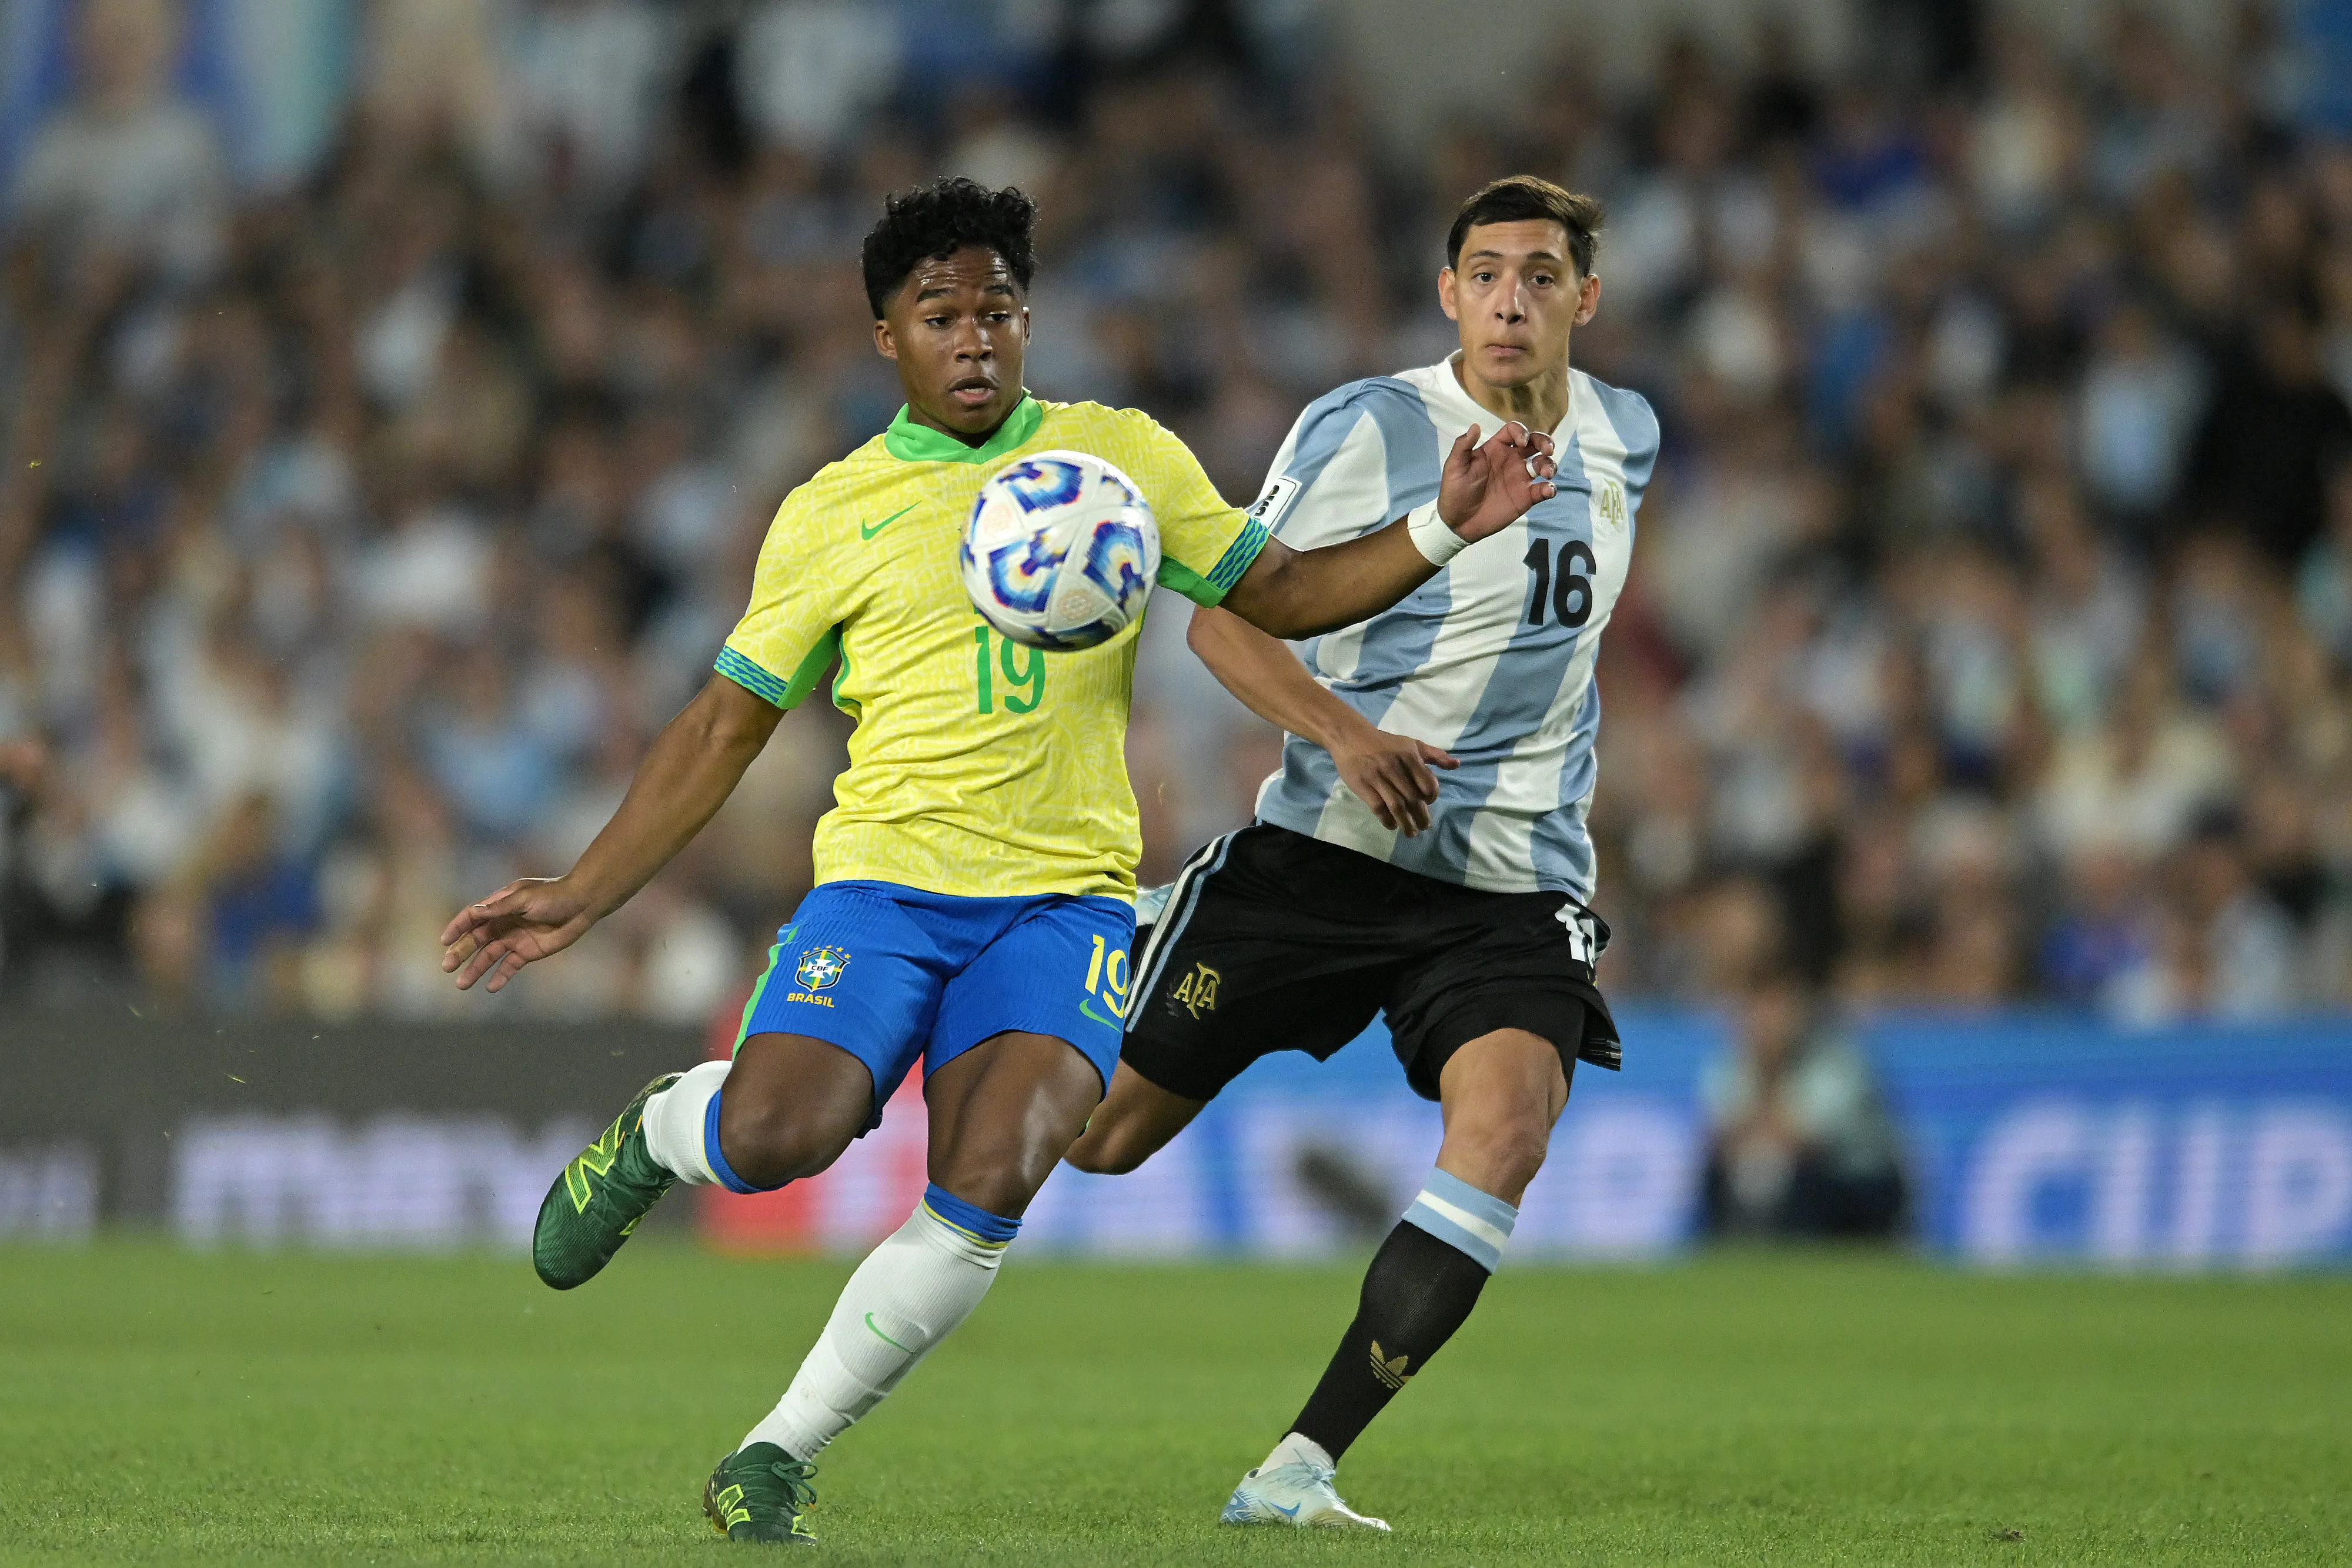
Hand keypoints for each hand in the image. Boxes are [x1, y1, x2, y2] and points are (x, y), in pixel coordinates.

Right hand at [440, 876, 599, 992]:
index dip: (458, 927)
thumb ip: (500, 907)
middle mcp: (504, 922)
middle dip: (461, 952)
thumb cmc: (554, 895)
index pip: (473, 917)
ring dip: (475, 969)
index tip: (445, 941)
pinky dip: (500, 977)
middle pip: (477, 939)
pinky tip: (491, 988)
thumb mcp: (525, 898)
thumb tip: (474, 912)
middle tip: (447, 966)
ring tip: (461, 984)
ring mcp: (515, 938)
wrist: (583, 904)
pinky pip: (510, 966)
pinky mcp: (528, 952)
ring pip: (489, 956)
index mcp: (501, 905)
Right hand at [1329, 724, 1458, 835]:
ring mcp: (1378, 778)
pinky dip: (1387, 820)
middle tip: (1424, 826)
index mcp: (1409, 756)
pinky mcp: (1363, 786)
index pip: (1427, 784)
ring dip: (1406, 824)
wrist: (1350, 737)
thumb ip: (1434, 755)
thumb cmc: (1384, 743)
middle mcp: (1395, 767)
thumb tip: (1456, 765)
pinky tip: (1392, 825)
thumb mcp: (1411, 744)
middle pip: (1413, 799)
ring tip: (1411, 833)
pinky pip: (1378, 808)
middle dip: (1421, 816)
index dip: (1431, 797)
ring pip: (1397, 806)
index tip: (1428, 803)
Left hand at [1435, 421, 1557, 542]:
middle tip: (1548, 450)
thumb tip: (1475, 426)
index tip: (1520, 442)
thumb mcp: (1454, 467)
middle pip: (1535, 443)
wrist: (1457, 521)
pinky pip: (1543, 490)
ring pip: (1543, 464)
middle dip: (1545, 442)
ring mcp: (1520, 479)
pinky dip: (1550, 488)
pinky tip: (1547, 491)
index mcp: (1495, 449)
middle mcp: (1511, 460)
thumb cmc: (1454, 491)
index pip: (1514, 431)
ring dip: (1550, 464)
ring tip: (1546, 473)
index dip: (1521, 431)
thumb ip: (1463, 446)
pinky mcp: (1525, 497)